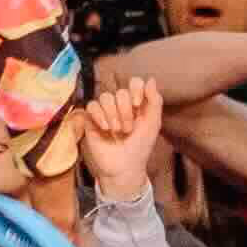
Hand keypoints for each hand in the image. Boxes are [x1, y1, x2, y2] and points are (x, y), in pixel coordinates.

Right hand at [74, 80, 166, 200]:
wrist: (124, 167)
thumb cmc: (140, 146)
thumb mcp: (153, 124)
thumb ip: (155, 101)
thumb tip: (151, 79)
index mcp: (136, 103)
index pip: (134, 82)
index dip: (136, 89)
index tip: (138, 104)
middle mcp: (120, 104)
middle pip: (120, 92)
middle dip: (126, 111)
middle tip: (128, 129)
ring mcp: (105, 111)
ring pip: (105, 97)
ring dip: (113, 115)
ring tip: (117, 131)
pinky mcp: (91, 119)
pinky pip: (92, 106)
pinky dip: (99, 115)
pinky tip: (105, 128)